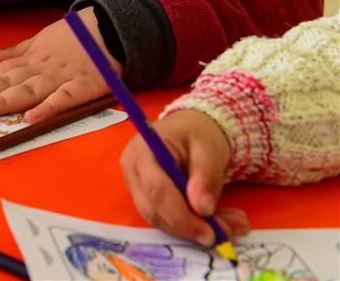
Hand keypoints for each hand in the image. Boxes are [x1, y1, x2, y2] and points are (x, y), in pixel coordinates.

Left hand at [0, 7, 114, 121]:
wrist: (111, 26)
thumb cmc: (75, 37)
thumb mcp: (41, 40)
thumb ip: (17, 52)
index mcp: (29, 60)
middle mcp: (39, 69)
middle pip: (5, 82)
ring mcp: (60, 77)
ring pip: (27, 91)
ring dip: (3, 100)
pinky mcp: (83, 86)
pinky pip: (63, 99)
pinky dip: (48, 107)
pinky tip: (31, 118)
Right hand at [120, 109, 249, 245]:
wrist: (188, 128)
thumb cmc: (196, 132)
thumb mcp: (208, 148)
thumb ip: (205, 176)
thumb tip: (203, 209)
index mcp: (143, 150)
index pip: (157, 190)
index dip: (181, 216)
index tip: (210, 232)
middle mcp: (132, 169)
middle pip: (153, 209)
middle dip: (188, 227)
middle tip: (225, 233)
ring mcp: (135, 184)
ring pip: (159, 219)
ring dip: (192, 229)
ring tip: (228, 226)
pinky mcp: (145, 196)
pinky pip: (164, 218)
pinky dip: (190, 225)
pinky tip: (215, 221)